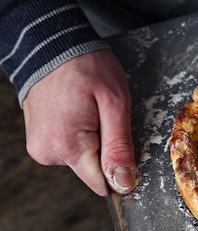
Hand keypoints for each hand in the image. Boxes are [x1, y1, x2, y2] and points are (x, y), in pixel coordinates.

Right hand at [22, 49, 136, 195]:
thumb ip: (119, 147)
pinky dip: (80, 136)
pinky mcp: (38, 140)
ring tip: (90, 111)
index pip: (101, 184)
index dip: (120, 173)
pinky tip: (79, 113)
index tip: (125, 148)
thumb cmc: (87, 68)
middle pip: (92, 171)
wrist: (53, 46)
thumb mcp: (115, 104)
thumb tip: (124, 183)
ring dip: (94, 141)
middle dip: (106, 149)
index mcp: (68, 146)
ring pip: (82, 160)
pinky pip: (69, 149)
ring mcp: (40, 147)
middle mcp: (48, 153)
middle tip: (105, 118)